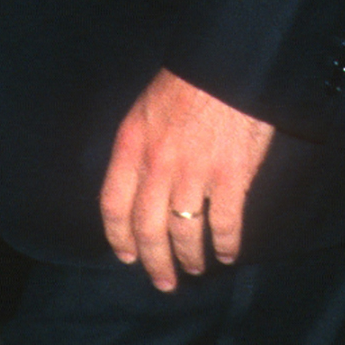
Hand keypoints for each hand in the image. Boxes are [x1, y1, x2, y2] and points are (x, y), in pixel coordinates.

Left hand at [100, 68, 275, 292]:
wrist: (229, 61)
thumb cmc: (189, 80)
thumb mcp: (146, 108)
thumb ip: (140, 146)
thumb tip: (138, 181)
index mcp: (131, 146)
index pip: (113, 204)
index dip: (118, 237)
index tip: (127, 257)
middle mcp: (157, 165)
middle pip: (147, 228)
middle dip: (154, 262)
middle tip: (163, 283)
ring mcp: (194, 174)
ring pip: (184, 232)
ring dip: (189, 258)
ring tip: (195, 269)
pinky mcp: (230, 177)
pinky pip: (225, 223)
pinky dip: (226, 244)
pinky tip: (228, 254)